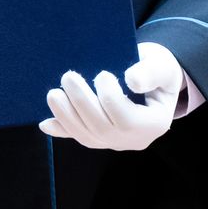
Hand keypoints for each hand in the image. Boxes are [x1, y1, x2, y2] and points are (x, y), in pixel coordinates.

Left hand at [40, 42, 184, 151]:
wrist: (153, 79)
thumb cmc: (158, 70)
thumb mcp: (162, 66)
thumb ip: (150, 72)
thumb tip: (132, 80)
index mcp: (155, 124)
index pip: (127, 119)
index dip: (110, 99)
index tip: (103, 74)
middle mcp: (135, 139)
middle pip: (103, 129)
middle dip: (82, 103)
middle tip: (68, 76)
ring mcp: (116, 142)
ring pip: (88, 136)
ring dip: (66, 116)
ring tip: (53, 93)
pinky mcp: (101, 139)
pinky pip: (80, 136)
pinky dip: (62, 130)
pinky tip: (45, 123)